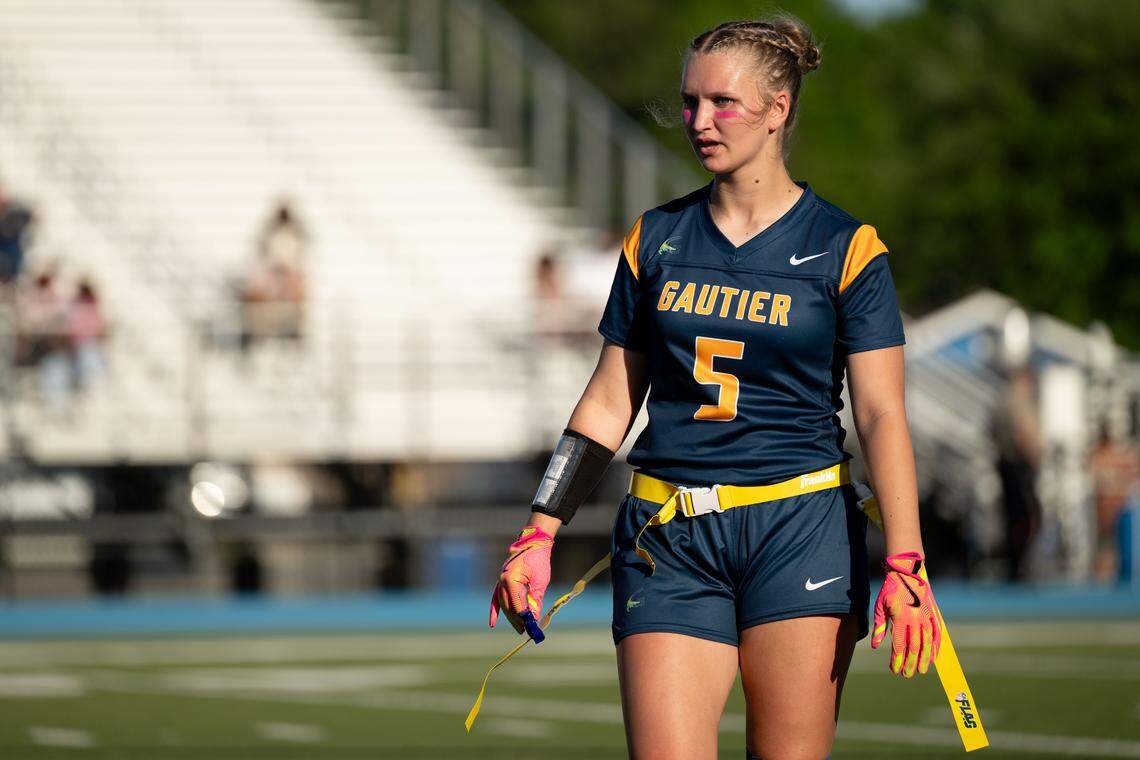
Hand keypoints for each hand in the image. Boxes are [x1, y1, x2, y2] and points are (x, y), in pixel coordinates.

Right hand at [489, 526, 552, 634]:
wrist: (533, 544)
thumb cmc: (538, 561)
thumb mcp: (540, 582)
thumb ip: (535, 600)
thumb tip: (533, 618)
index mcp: (511, 578)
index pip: (516, 602)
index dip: (523, 616)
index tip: (530, 627)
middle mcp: (502, 579)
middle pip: (507, 605)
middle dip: (516, 619)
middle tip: (524, 630)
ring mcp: (499, 580)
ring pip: (502, 603)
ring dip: (509, 616)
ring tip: (518, 628)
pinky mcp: (501, 581)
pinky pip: (496, 598)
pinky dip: (495, 610)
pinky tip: (492, 623)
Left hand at [871, 551, 941, 677]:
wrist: (906, 573)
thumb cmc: (889, 590)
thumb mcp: (879, 606)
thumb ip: (879, 627)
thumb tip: (876, 646)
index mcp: (900, 617)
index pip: (899, 644)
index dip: (897, 659)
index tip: (894, 670)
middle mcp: (915, 618)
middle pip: (914, 647)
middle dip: (910, 663)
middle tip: (907, 675)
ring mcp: (926, 616)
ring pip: (927, 642)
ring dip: (924, 658)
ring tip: (921, 670)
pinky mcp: (933, 613)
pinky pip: (937, 633)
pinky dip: (936, 646)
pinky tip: (934, 657)